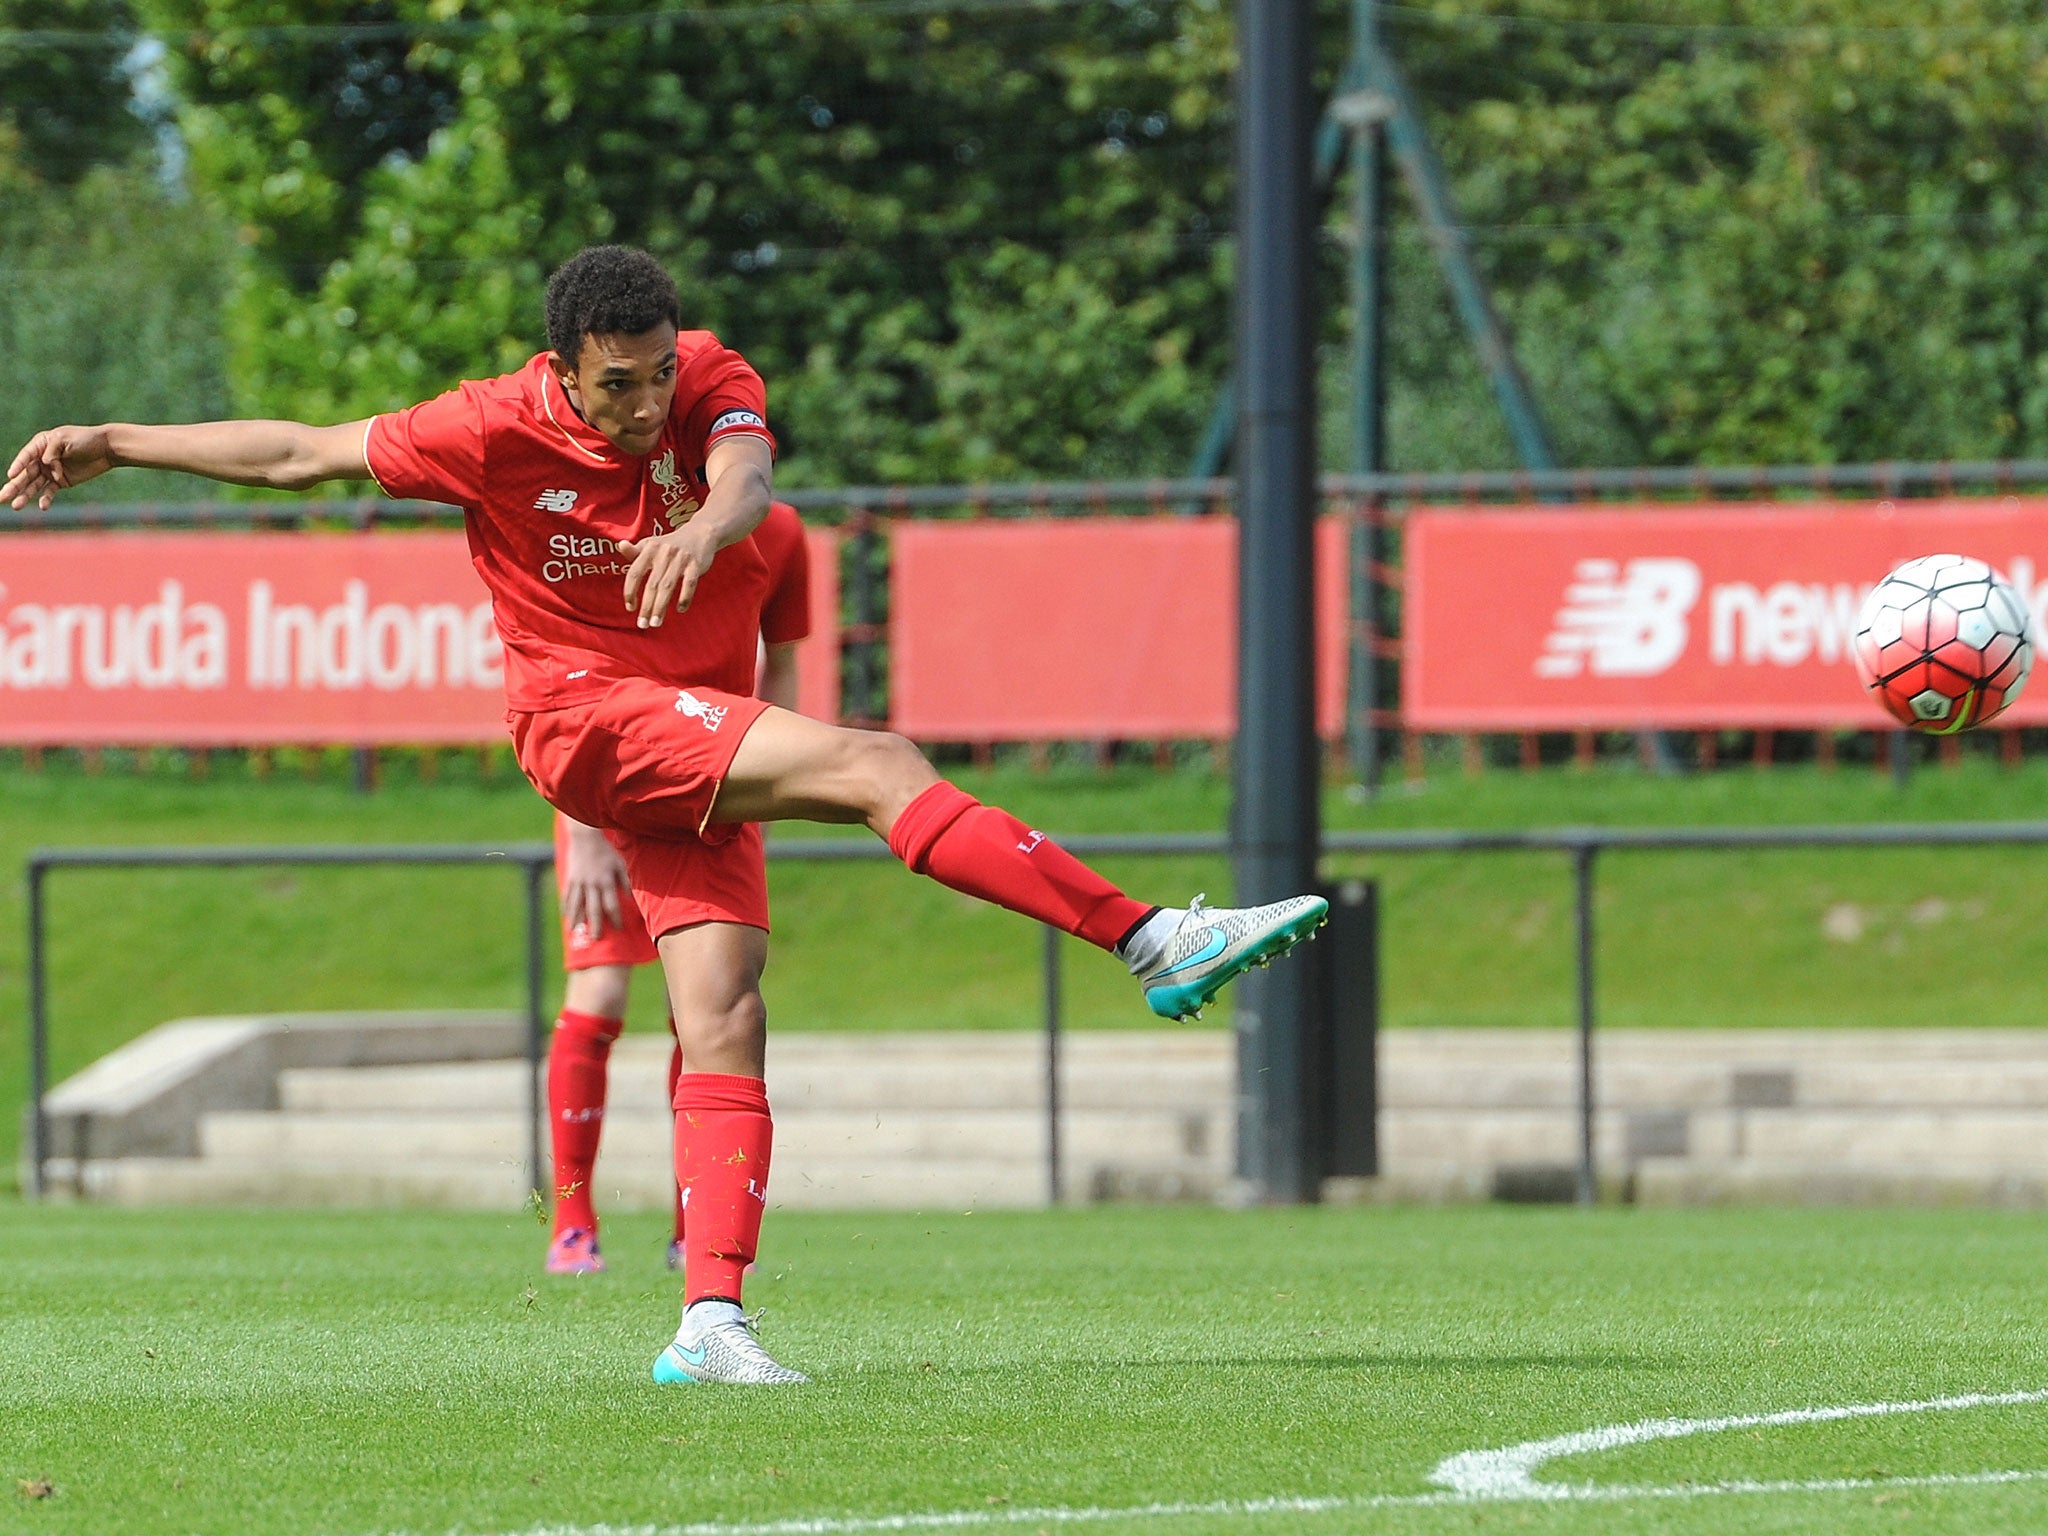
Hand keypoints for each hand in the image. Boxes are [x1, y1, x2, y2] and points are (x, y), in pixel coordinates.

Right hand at [3, 426, 114, 510]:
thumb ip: (52, 451)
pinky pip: (50, 491)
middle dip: (13, 486)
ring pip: (34, 485)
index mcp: (40, 444)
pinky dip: (46, 499)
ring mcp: (50, 471)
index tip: (11, 475)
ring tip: (15, 506)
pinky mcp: (61, 481)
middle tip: (1, 497)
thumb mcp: (66, 439)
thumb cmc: (85, 439)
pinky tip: (42, 506)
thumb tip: (45, 464)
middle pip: (25, 474)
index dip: (18, 465)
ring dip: (25, 496)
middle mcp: (42, 458)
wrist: (106, 448)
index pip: (25, 456)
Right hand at [560, 822, 630, 937]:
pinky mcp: (570, 879)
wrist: (585, 837)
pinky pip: (567, 896)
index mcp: (606, 881)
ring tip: (574, 932)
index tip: (618, 928)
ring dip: (576, 920)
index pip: (611, 904)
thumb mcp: (620, 864)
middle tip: (596, 939)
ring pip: (577, 905)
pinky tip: (566, 917)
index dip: (615, 917)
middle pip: (594, 908)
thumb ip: (624, 882)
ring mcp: (579, 882)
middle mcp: (592, 884)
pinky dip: (566, 907)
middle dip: (595, 924)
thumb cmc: (606, 852)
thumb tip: (629, 897)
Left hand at [617, 523, 718, 626]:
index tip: (630, 608)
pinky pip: (690, 583)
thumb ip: (635, 551)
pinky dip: (685, 597)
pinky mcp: (696, 564)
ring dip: (661, 607)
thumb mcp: (652, 544)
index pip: (635, 572)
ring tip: (656, 623)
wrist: (700, 533)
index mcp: (650, 548)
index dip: (630, 591)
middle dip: (646, 606)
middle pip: (652, 584)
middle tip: (642, 624)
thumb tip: (620, 546)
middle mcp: (664, 552)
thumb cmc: (670, 543)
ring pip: (668, 586)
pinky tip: (680, 609)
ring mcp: (681, 558)